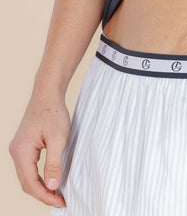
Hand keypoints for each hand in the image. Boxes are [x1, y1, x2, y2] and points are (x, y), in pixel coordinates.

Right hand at [9, 93, 69, 207]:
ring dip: (40, 187)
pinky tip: (50, 180)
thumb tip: (52, 187)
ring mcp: (18, 149)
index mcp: (21, 152)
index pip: (30, 183)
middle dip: (43, 194)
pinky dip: (38, 177)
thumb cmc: (53, 112)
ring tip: (57, 194)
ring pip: (27, 176)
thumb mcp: (58, 138)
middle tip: (60, 201)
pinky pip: (28, 168)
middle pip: (26, 183)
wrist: (47, 93)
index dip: (45, 196)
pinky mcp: (23, 146)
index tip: (60, 202)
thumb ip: (53, 163)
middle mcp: (15, 152)